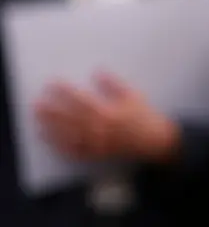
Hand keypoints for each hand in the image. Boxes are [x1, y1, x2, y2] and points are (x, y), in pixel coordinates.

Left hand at [35, 72, 179, 162]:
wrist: (155, 141)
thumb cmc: (145, 116)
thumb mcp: (134, 95)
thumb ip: (114, 84)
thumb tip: (98, 71)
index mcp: (107, 112)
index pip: (80, 99)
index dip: (64, 91)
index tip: (52, 83)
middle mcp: (98, 129)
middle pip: (69, 119)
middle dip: (51, 111)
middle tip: (36, 104)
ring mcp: (96, 144)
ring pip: (68, 136)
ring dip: (51, 128)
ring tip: (38, 120)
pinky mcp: (96, 154)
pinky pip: (74, 152)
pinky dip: (60, 147)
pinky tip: (50, 140)